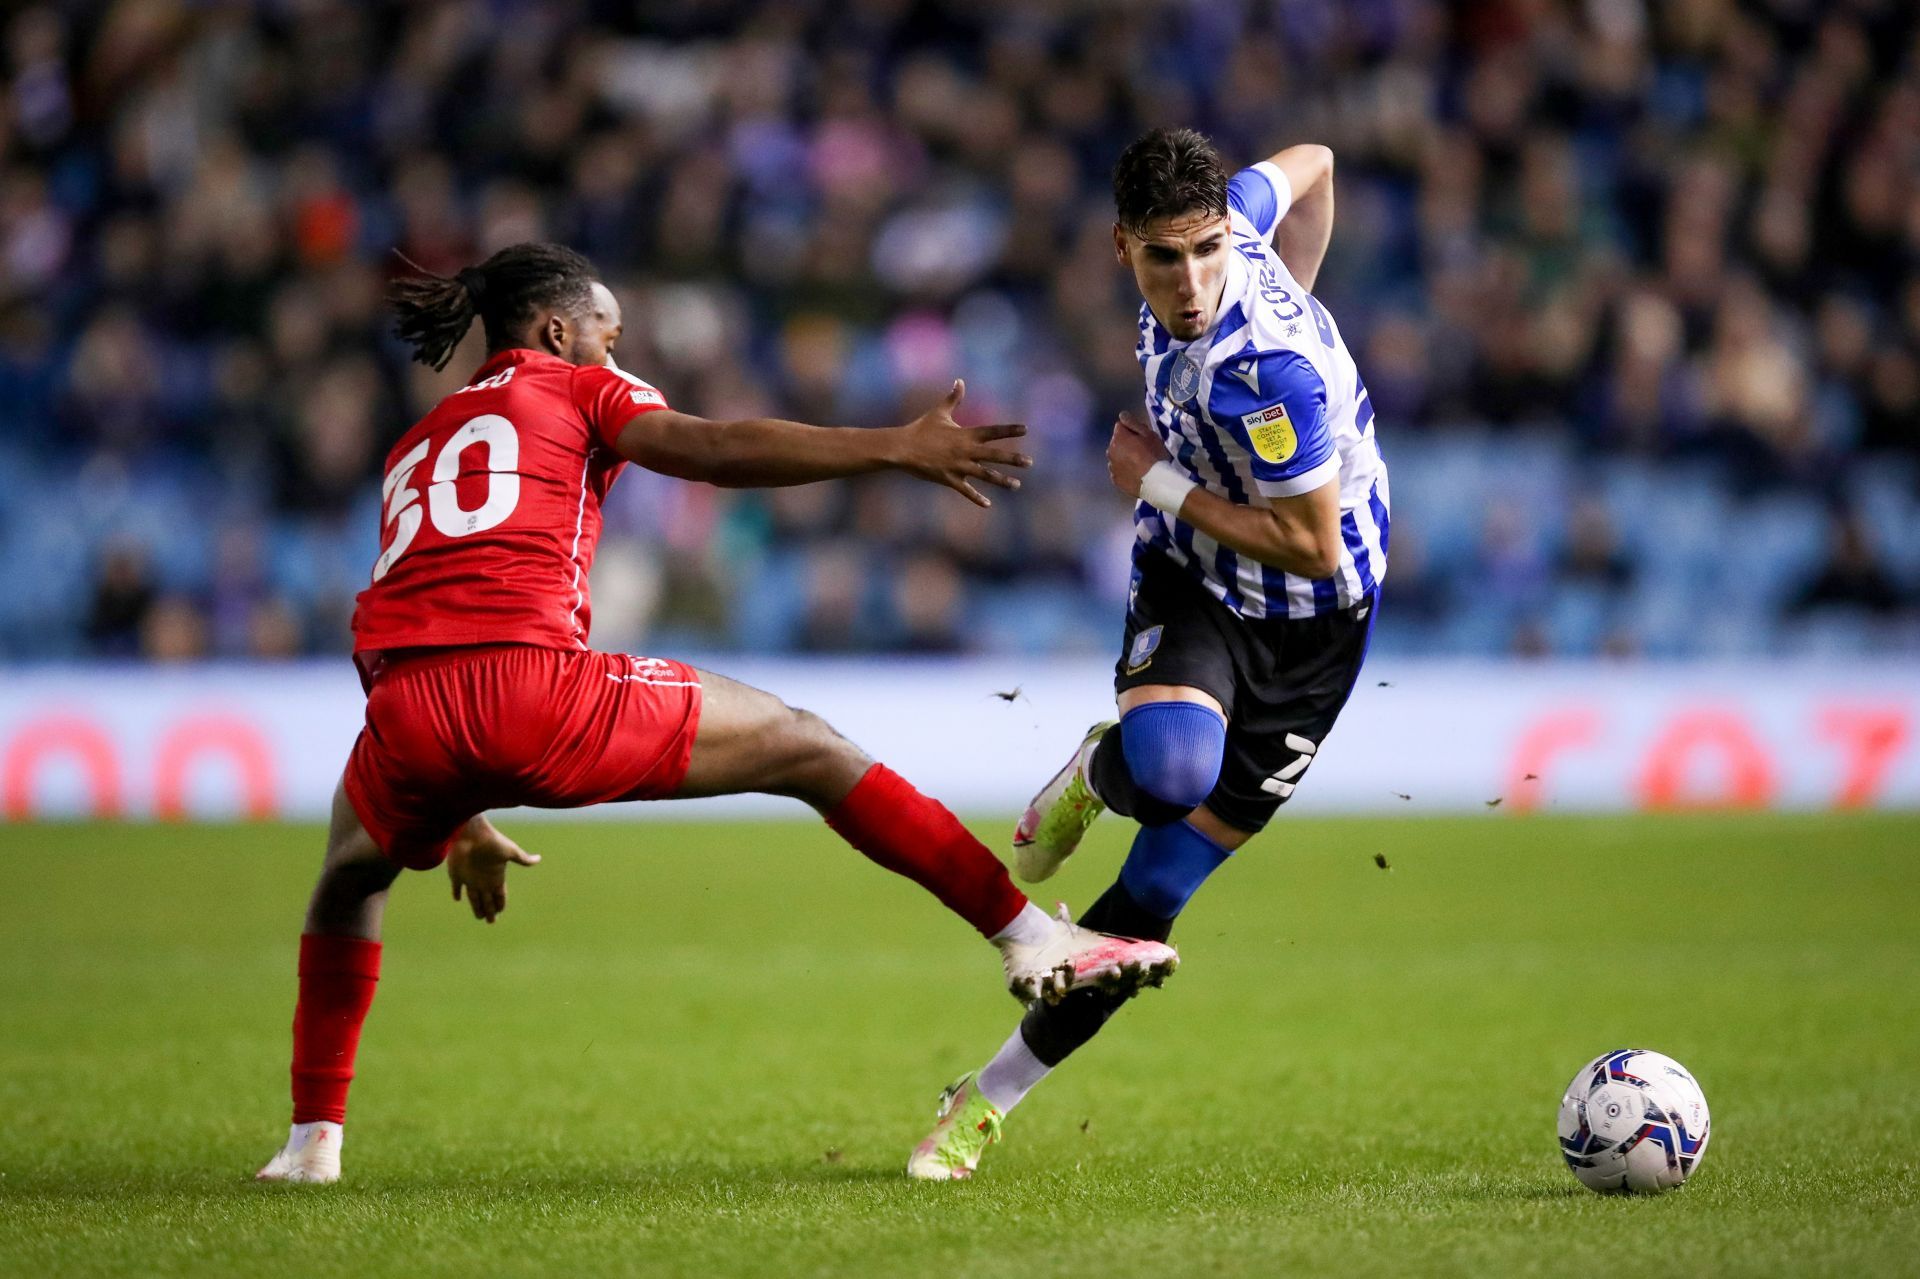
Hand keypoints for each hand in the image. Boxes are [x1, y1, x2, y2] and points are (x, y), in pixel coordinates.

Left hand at [446, 817, 539, 923]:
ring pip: (474, 899)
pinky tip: (457, 898)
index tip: (501, 912)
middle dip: (490, 911)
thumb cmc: (492, 841)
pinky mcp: (456, 874)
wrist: (471, 832)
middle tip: (492, 921)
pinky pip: (456, 887)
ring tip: (480, 917)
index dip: (501, 904)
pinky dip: (456, 893)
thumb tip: (539, 858)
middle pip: (488, 900)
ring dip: (477, 908)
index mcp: (497, 877)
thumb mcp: (510, 851)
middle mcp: (484, 880)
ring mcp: (470, 878)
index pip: (500, 895)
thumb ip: (523, 859)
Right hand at [890, 380, 1031, 506]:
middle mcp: (965, 450)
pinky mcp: (949, 479)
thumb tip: (960, 380)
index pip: (992, 431)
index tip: (1026, 429)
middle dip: (1013, 459)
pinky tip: (988, 504)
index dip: (1009, 430)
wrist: (902, 448)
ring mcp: (958, 466)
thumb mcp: (939, 412)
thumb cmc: (921, 429)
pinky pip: (965, 490)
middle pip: (994, 455)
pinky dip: (976, 497)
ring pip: (984, 475)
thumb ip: (953, 398)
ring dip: (1001, 481)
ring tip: (1017, 485)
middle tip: (1030, 463)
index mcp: (966, 435)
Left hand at [1107, 412, 1169, 497]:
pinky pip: (1118, 471)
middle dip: (1126, 444)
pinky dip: (1124, 471)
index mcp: (1118, 437)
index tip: (1142, 437)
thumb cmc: (1154, 455)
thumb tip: (1122, 415)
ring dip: (1123, 457)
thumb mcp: (1149, 434)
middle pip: (1117, 442)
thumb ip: (1133, 423)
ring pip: (1116, 457)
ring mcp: (1111, 466)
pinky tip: (1135, 474)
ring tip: (1138, 465)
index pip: (1121, 426)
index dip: (1132, 430)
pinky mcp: (1115, 480)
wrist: (1155, 482)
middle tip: (1142, 451)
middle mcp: (1110, 450)